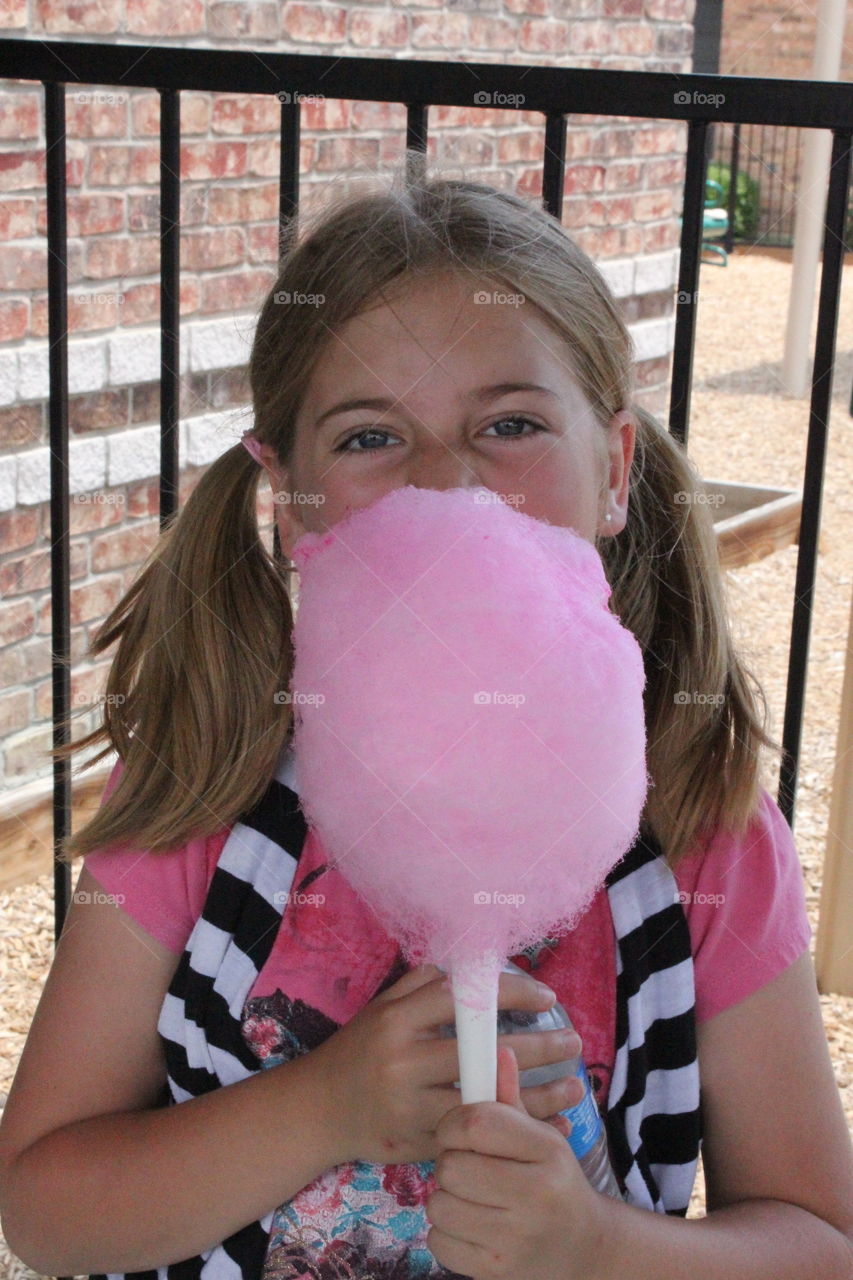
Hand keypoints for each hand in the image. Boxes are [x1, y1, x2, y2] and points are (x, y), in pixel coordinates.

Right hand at [308, 964, 585, 1165]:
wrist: (317, 1111)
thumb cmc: (359, 1050)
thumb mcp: (383, 1008)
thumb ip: (424, 983)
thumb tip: (473, 963)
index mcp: (398, 1018)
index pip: (463, 997)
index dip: (510, 993)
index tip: (547, 998)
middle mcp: (403, 1059)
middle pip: (483, 1051)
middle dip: (537, 1046)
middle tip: (574, 1042)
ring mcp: (410, 1104)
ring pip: (485, 1100)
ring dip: (537, 1095)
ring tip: (575, 1087)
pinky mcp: (416, 1142)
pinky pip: (477, 1137)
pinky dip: (514, 1131)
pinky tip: (547, 1126)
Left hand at [425, 1045, 611, 1279]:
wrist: (584, 1249)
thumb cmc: (554, 1181)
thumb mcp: (541, 1137)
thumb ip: (511, 1097)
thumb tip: (497, 1050)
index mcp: (547, 1151)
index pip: (477, 1123)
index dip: (454, 1122)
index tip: (457, 1129)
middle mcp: (536, 1195)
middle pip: (451, 1165)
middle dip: (451, 1162)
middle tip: (467, 1166)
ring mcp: (515, 1238)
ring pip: (439, 1203)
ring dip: (446, 1198)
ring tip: (470, 1196)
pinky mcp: (495, 1270)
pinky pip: (438, 1241)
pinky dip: (446, 1232)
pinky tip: (471, 1226)